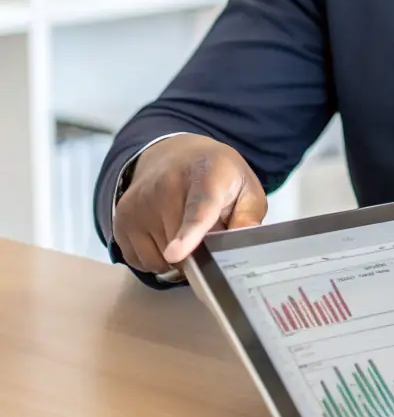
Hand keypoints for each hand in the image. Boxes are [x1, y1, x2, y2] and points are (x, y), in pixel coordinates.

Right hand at [113, 134, 267, 273]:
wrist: (175, 154)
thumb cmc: (215, 176)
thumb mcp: (245, 188)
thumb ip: (248, 217)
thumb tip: (244, 245)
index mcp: (206, 175)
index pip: (198, 208)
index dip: (189, 233)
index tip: (177, 253)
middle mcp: (165, 186)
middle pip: (179, 248)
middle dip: (198, 254)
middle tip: (207, 232)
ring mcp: (139, 203)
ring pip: (160, 260)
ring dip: (175, 258)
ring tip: (184, 228)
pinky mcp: (121, 219)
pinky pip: (141, 262)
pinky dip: (156, 258)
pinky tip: (165, 233)